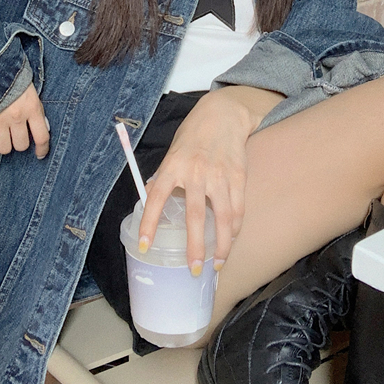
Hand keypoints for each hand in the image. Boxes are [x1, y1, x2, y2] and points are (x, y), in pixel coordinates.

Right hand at [0, 84, 48, 158]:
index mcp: (32, 108)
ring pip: (5, 147)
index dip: (42, 149)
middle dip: (21, 144)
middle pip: (21, 145)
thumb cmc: (14, 78)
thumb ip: (37, 110)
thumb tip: (44, 128)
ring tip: (5, 142)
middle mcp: (17, 116)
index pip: (42, 137)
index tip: (40, 154)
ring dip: (6, 147)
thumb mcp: (32, 91)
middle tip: (18, 138)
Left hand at [138, 86, 281, 274]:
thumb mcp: (171, 154)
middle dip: (195, 245)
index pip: (156, 198)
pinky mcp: (238, 176)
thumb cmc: (193, 137)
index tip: (145, 246)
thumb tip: (149, 203)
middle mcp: (195, 171)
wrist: (222, 115)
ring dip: (222, 244)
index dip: (149, 223)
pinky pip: (238, 208)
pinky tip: (231, 238)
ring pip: (223, 216)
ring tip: (219, 263)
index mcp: (172, 166)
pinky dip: (235, 227)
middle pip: (195, 215)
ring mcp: (219, 175)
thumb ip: (164, 179)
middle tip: (194, 268)